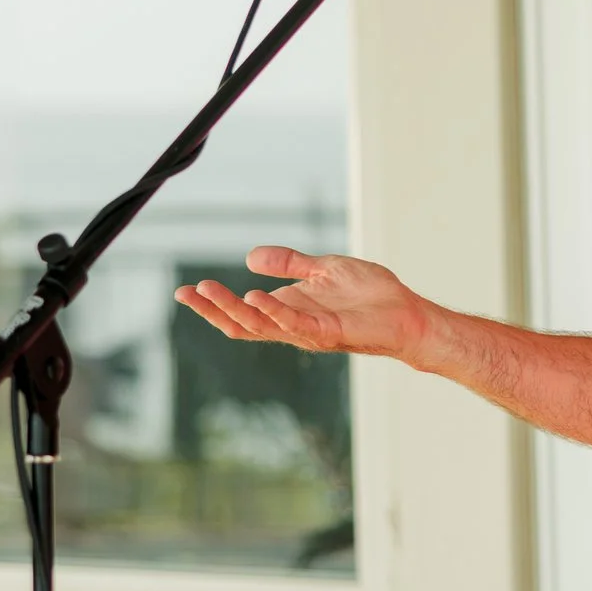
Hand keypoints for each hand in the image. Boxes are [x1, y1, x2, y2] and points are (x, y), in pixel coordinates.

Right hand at [175, 246, 433, 361]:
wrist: (406, 313)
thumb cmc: (371, 295)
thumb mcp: (324, 268)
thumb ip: (290, 264)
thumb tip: (249, 258)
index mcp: (288, 308)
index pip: (242, 311)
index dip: (213, 303)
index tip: (185, 289)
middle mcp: (291, 324)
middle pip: (240, 323)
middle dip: (211, 309)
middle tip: (184, 292)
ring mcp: (307, 331)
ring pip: (258, 326)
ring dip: (231, 309)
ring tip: (207, 289)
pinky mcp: (327, 333)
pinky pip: (292, 324)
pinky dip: (272, 311)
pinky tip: (254, 294)